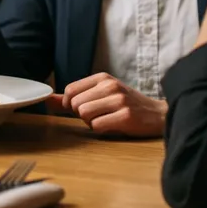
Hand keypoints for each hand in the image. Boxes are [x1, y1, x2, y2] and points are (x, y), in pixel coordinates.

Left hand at [48, 73, 167, 136]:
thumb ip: (74, 97)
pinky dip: (101, 129)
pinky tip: (113, 126)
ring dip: (91, 122)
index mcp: (103, 78)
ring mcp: (118, 100)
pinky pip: (97, 126)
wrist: (158, 114)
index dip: (70, 104)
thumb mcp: (101, 94)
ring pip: (84, 114)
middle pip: (76, 104)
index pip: (70, 89)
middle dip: (82, 114)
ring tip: (106, 120)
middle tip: (98, 115)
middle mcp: (110, 85)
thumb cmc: (127, 104)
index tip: (80, 109)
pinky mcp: (125, 116)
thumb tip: (47, 100)